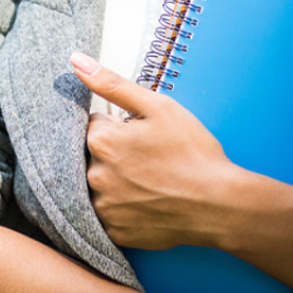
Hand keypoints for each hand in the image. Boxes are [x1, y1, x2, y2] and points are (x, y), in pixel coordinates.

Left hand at [71, 52, 242, 249]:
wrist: (217, 203)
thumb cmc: (192, 151)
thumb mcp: (158, 107)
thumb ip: (113, 83)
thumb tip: (76, 60)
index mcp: (102, 141)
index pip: (95, 124)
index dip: (121, 125)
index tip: (143, 134)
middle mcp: (94, 176)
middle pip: (95, 155)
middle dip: (116, 151)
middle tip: (151, 157)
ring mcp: (102, 208)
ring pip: (101, 183)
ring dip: (117, 178)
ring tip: (151, 179)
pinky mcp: (113, 232)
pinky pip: (108, 212)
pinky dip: (123, 204)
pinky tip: (148, 200)